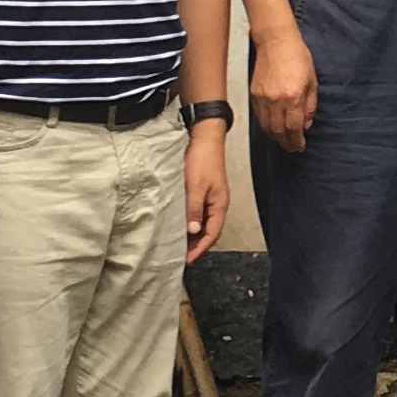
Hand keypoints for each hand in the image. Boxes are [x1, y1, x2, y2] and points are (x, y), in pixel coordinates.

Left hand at [183, 120, 232, 261]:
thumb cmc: (202, 160)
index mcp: (219, 205)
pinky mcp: (202, 191)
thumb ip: (194, 209)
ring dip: (191, 233)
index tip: (187, 260)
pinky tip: (178, 222)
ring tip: (177, 242)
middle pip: (208, 231)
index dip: (200, 248)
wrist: (205, 137)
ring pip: (202, 222)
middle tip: (179, 255)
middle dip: (196, 244)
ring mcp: (210, 197)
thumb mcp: (195, 186)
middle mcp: (217, 204)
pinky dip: (189, 221)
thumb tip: (193, 231)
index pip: (212, 234)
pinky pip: (197, 212)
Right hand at [250, 30, 319, 151]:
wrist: (275, 41)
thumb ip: (310, 106)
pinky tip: (273, 127)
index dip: (297, 141)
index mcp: (293, 97)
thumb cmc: (297, 57)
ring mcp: (262, 98)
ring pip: (267, 126)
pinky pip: (259, 117)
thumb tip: (306, 124)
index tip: (300, 146)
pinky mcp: (253, 94)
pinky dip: (266, 125)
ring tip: (283, 141)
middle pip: (279, 131)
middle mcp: (276, 100)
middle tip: (292, 148)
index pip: (294, 128)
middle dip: (286, 143)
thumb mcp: (312, 82)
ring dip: (275, 137)